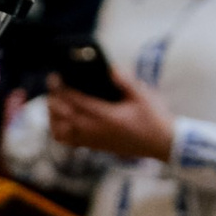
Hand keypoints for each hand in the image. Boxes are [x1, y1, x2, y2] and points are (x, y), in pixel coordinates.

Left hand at [47, 71, 175, 161]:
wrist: (162, 144)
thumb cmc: (154, 118)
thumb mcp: (143, 96)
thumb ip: (126, 81)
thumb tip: (111, 68)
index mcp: (108, 117)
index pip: (77, 102)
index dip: (62, 89)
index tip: (55, 78)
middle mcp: (98, 130)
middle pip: (64, 116)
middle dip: (54, 100)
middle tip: (53, 86)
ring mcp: (95, 140)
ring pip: (62, 131)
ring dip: (54, 116)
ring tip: (55, 102)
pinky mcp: (96, 146)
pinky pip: (70, 142)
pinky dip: (60, 130)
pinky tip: (62, 120)